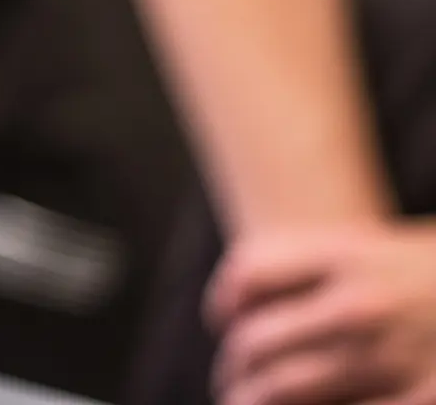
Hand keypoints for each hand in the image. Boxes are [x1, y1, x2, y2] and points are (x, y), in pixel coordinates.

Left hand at [210, 223, 435, 404]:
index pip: (250, 272)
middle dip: (232, 364)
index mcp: (354, 257)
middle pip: (257, 339)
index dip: (222, 300)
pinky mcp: (420, 402)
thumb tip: (254, 295)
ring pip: (282, 389)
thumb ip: (327, 262)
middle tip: (229, 376)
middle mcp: (365, 306)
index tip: (220, 319)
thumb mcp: (390, 247)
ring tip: (242, 403)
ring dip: (249, 400)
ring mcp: (390, 360)